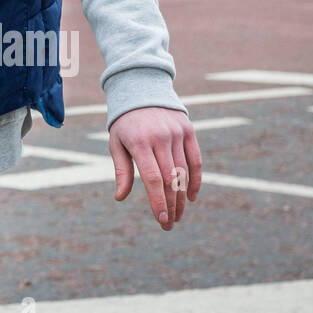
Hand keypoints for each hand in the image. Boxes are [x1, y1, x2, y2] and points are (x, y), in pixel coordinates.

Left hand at [108, 106, 201, 229]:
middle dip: (171, 206)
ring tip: (177, 215)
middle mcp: (160, 138)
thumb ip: (121, 170)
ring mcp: (177, 134)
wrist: (142, 88)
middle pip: (170, 180)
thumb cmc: (125, 121)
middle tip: (169, 225)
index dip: (158, 201)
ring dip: (182, 198)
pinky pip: (196, 161)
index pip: (152, 179)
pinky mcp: (188, 131)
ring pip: (184, 173)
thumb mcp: (117, 142)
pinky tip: (191, 197)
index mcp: (139, 142)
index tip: (161, 220)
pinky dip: (196, 181)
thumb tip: (120, 197)